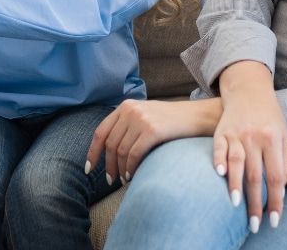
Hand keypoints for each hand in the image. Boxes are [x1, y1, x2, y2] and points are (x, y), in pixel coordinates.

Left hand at [86, 99, 221, 184]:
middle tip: (109, 180)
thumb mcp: (145, 115)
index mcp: (125, 106)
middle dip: (107, 165)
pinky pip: (134, 154)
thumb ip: (127, 125)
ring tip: (122, 180)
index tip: (89, 168)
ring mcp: (141, 120)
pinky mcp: (152, 130)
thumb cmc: (171, 121)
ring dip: (119, 169)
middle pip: (110, 144)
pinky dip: (130, 168)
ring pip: (120, 151)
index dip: (93, 152)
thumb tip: (109, 150)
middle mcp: (130, 111)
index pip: (101, 131)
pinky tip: (132, 176)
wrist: (197, 117)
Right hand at [214, 61, 286, 232]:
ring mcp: (237, 133)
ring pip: (236, 163)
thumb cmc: (270, 118)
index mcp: (274, 140)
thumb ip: (284, 161)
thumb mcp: (284, 136)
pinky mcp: (221, 130)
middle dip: (255, 203)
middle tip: (254, 224)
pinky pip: (218, 147)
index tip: (274, 220)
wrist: (250, 90)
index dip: (276, 201)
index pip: (277, 177)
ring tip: (235, 205)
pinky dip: (218, 160)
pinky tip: (218, 174)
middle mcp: (255, 137)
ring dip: (235, 186)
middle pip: (256, 175)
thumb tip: (280, 189)